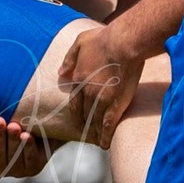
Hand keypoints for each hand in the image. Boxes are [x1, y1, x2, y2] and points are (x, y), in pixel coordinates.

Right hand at [0, 115, 54, 177]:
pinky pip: (30, 159)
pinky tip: (27, 135)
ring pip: (13, 157)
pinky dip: (28, 147)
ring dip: (13, 141)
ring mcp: (18, 170)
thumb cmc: (10, 126)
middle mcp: (1, 168)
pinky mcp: (34, 168)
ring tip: (13, 126)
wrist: (39, 129)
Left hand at [59, 24, 143, 147]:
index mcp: (78, 78)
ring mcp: (101, 99)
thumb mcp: (80, 42)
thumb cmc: (103, 39)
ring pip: (95, 121)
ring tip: (98, 142)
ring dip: (96, 133)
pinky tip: (105, 144)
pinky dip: (106, 135)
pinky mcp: (116, 103)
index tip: (78, 119)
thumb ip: (70, 58)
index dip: (77, 112)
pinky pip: (108, 124)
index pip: (75, 101)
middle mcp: (87, 91)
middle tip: (87, 134)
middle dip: (85, 125)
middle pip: (84, 114)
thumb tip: (61, 72)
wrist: (123, 43)